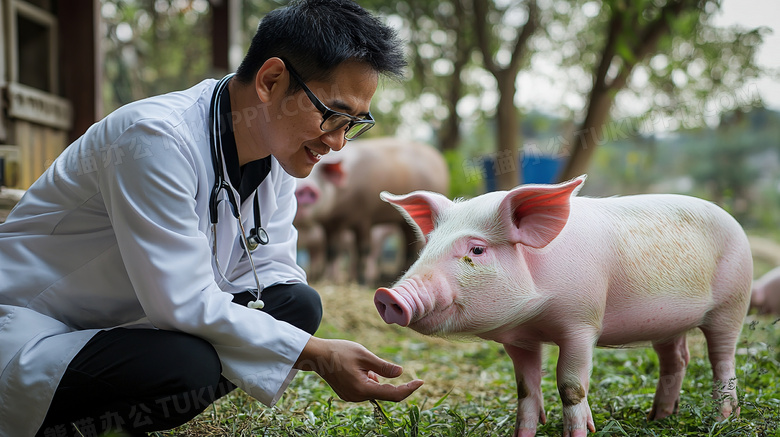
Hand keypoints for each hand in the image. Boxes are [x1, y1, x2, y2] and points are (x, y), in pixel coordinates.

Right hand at [295, 336, 423, 401]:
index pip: (393, 394)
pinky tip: (358, 368)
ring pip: (374, 390)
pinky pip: (366, 389)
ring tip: (362, 363)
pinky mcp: (348, 394)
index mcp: (363, 388)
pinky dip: (368, 380)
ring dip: (376, 378)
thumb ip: (383, 366)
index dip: (409, 389)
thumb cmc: (339, 351)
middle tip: (377, 363)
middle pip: (384, 393)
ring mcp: (351, 397)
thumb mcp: (364, 355)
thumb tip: (401, 372)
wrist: (316, 355)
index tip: (421, 381)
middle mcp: (357, 397)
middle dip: (387, 379)